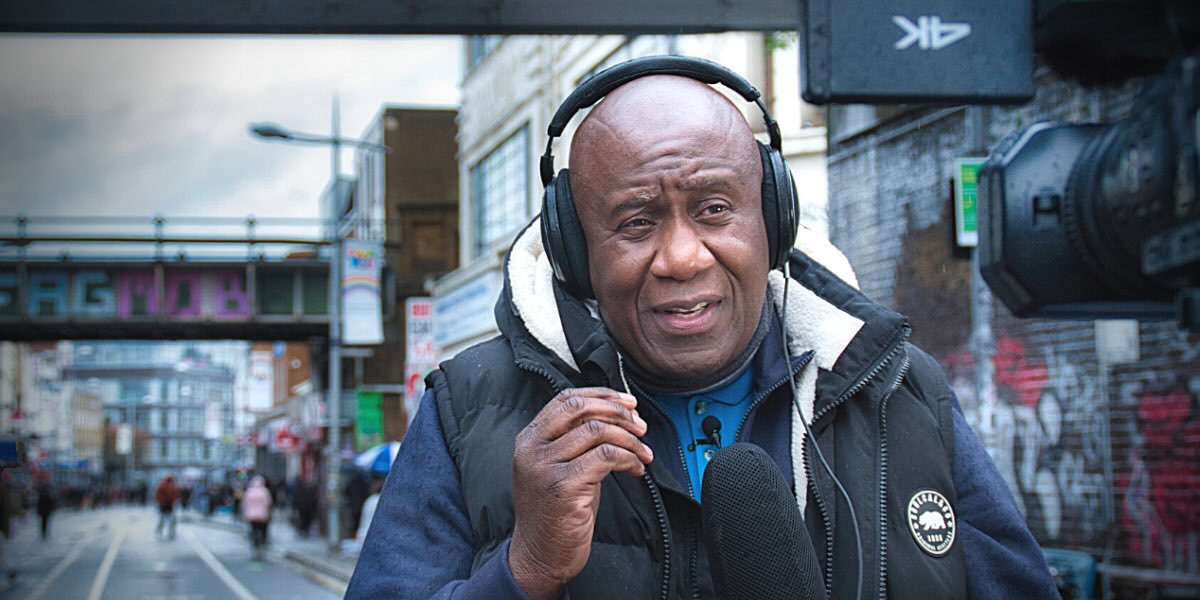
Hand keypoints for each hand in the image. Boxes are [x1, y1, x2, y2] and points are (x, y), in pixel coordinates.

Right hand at [508, 387, 653, 599]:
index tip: (629, 403)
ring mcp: (545, 467)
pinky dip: (629, 459)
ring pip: (598, 431)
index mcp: (529, 439)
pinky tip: (636, 469)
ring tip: (643, 453)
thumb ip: (575, 440)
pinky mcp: (564, 486)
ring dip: (630, 440)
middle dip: (618, 412)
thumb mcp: (558, 468)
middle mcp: (533, 449)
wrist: (539, 556)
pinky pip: (607, 457)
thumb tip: (615, 416)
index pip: (566, 399)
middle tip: (640, 425)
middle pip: (580, 408)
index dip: (602, 395)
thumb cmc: (554, 514)